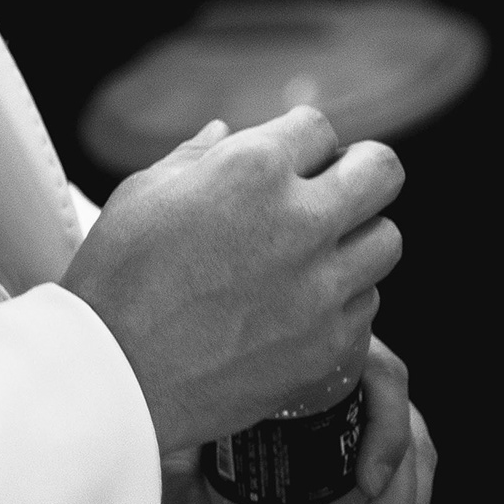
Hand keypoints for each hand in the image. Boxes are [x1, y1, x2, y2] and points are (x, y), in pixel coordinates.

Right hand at [59, 107, 405, 450]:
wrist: (116, 376)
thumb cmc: (118, 277)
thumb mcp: (144, 192)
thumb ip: (196, 156)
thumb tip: (224, 132)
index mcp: (252, 169)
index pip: (318, 126)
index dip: (299, 142)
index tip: (287, 161)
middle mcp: (300, 221)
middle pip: (382, 171)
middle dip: (359, 171)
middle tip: (332, 188)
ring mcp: (322, 287)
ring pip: (387, 240)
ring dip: (357, 237)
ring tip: (319, 250)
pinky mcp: (329, 344)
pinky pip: (367, 304)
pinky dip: (343, 297)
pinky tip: (303, 302)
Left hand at [164, 342, 432, 503]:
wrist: (195, 360)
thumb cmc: (205, 374)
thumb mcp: (193, 415)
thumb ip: (183, 472)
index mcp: (330, 352)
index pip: (384, 378)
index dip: (385, 430)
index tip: (366, 483)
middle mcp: (361, 379)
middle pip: (405, 431)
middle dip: (396, 501)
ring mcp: (371, 412)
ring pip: (414, 464)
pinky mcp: (371, 445)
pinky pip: (405, 482)